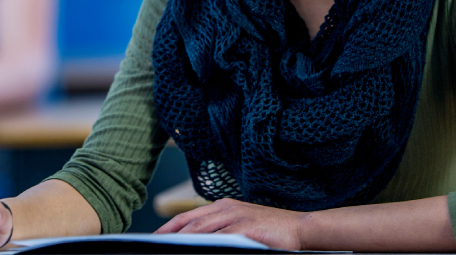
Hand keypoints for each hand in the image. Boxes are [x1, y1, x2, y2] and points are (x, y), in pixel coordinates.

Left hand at [155, 198, 307, 251]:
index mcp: (223, 206)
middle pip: (190, 222)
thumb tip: (199, 240)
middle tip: (155, 245)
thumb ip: (221, 229)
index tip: (155, 237)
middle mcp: (226, 208)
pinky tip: (194, 250)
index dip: (169, 227)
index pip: (188, 216)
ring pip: (200, 229)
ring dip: (182, 239)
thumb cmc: (271, 229)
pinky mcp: (245, 228)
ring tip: (168, 248)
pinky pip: (219, 238)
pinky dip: (205, 244)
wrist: (300, 226)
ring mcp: (235, 217)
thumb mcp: (242, 224)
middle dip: (169, 235)